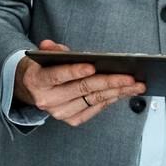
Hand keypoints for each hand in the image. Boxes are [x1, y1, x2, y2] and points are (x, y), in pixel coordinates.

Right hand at [13, 39, 145, 126]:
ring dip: (117, 92)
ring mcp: (59, 112)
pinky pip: (94, 109)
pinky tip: (122, 93)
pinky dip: (109, 100)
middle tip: (129, 77)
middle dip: (109, 82)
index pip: (57, 75)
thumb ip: (51, 50)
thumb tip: (51, 46)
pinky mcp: (70, 119)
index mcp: (38, 81)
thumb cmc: (41, 70)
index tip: (93, 67)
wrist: (31, 91)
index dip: (75, 71)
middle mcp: (48, 100)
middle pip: (83, 89)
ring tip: (135, 85)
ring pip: (93, 100)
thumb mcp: (41, 56)